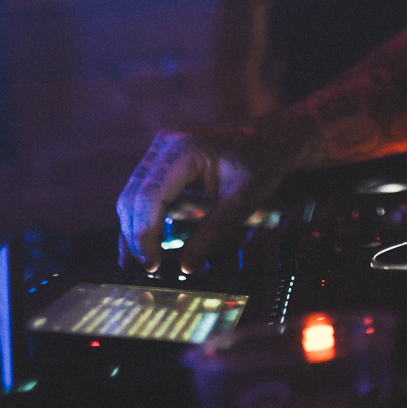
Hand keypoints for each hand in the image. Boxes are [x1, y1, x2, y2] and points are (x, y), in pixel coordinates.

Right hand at [115, 128, 289, 271]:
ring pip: (134, 196)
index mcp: (183, 148)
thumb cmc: (262, 162)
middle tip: (147, 270)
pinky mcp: (164, 161)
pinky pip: (145, 193)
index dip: (145, 234)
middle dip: (136, 236)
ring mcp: (162, 150)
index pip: (149, 196)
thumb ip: (213, 232)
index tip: (152, 265)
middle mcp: (165, 143)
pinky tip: (143, 247)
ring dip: (135, 230)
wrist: (272, 137)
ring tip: (141, 264)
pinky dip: (143, 220)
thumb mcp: (243, 200)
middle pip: (134, 196)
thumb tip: (185, 267)